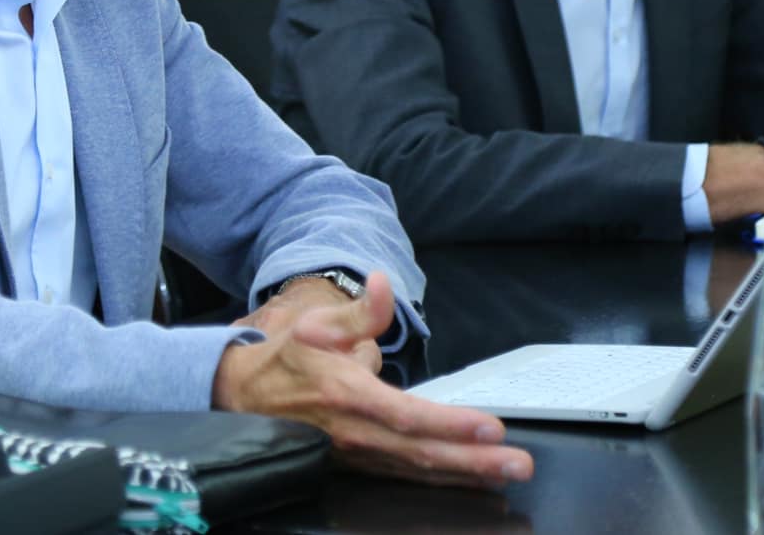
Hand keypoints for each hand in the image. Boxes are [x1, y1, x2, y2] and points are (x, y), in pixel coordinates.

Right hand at [212, 269, 533, 487]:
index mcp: (347, 396)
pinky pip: (407, 476)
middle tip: (520, 465)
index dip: (450, 425)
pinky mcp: (360, 466)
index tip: (491, 427)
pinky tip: (470, 480)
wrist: (243, 399)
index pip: (407, 415)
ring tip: (507, 473)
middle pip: (423, 453)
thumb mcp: (316, 324)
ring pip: (418, 470)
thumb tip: (383, 283)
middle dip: (475, 462)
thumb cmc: (287, 359)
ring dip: (466, 475)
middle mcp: (356, 434)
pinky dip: (441, 480)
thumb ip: (358, 311)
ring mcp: (357, 456)